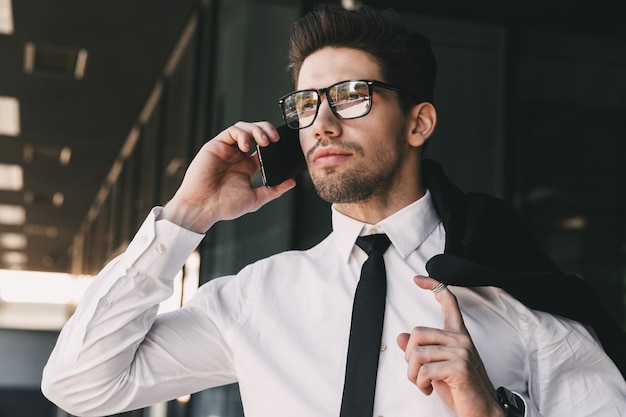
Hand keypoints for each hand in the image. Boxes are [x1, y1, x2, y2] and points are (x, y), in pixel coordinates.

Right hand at [159, 121, 295, 232]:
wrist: (202, 207)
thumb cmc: (224, 206)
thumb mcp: (255, 199)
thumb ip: (273, 190)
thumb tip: (292, 182)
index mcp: (247, 167)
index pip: (264, 148)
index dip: (275, 143)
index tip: (284, 146)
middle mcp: (237, 156)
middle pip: (256, 133)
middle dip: (267, 130)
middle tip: (275, 139)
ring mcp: (227, 149)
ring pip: (244, 128)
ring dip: (257, 130)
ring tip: (264, 141)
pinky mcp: (216, 145)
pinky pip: (232, 131)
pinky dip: (242, 134)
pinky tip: (246, 146)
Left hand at [397, 276, 503, 416]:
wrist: (482, 412)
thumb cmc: (460, 390)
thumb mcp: (436, 367)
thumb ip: (421, 350)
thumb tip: (401, 337)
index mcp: (458, 335)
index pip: (448, 302)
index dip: (434, 286)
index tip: (419, 279)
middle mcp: (462, 339)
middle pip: (417, 332)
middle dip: (408, 356)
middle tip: (416, 373)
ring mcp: (462, 352)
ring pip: (417, 353)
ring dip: (412, 373)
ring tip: (422, 383)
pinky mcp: (460, 367)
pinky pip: (424, 369)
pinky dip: (420, 382)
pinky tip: (428, 389)